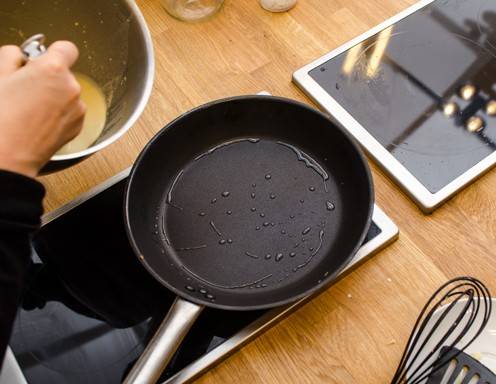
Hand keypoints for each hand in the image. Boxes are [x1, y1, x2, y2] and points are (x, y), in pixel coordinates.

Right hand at [0, 41, 85, 177]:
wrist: (8, 154)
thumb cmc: (1, 117)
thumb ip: (11, 56)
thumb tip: (19, 55)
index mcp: (53, 69)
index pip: (67, 48)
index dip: (53, 52)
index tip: (42, 58)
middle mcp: (71, 88)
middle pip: (64, 73)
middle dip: (48, 78)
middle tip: (25, 89)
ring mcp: (77, 108)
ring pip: (67, 94)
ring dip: (53, 97)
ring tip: (29, 109)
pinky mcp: (78, 126)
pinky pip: (70, 111)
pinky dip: (58, 113)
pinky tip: (38, 121)